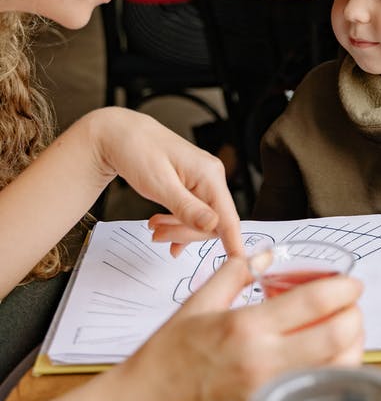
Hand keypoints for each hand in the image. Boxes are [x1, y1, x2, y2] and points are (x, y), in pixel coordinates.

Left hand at [94, 107, 243, 256]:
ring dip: (179, 229)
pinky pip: (194, 212)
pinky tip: (164, 227)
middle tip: (158, 236)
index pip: (228, 217)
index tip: (238, 264)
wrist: (121, 135)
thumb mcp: (159, 184)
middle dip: (186, 234)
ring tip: (154, 229)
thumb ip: (186, 208)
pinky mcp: (193, 184)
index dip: (234, 243)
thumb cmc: (137, 151)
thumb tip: (212, 226)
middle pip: (213, 222)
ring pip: (202, 219)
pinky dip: (179, 223)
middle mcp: (211, 176)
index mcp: (208, 174)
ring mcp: (203, 180)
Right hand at [109, 257, 363, 400]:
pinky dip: (333, 383)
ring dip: (350, 348)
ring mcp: (269, 398)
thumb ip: (236, 274)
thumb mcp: (197, 304)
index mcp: (246, 328)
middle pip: (337, 337)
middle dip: (354, 315)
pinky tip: (326, 368)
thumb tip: (265, 256)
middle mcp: (263, 364)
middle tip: (351, 306)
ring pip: (337, 372)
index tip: (352, 283)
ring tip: (342, 333)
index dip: (342, 288)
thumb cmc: (166, 358)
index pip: (314, 302)